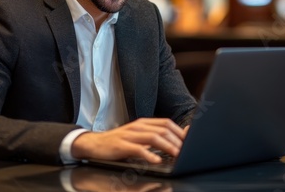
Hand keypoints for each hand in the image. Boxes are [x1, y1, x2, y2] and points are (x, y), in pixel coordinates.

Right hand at [71, 118, 186, 163]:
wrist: (95, 144)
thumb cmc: (119, 142)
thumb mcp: (137, 135)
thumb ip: (154, 135)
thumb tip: (175, 138)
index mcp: (143, 123)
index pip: (166, 123)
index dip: (179, 132)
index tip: (189, 142)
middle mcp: (138, 126)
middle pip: (163, 129)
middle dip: (177, 141)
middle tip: (186, 151)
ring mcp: (130, 135)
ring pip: (153, 137)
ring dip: (167, 146)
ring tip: (176, 154)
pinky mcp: (122, 145)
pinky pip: (138, 149)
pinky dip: (148, 154)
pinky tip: (156, 160)